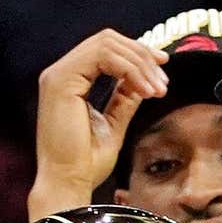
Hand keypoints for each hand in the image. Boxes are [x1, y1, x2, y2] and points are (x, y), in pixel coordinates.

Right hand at [31, 29, 169, 219]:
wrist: (69, 182)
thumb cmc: (87, 162)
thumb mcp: (114, 124)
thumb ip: (124, 98)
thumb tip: (141, 80)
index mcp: (70, 81)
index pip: (106, 49)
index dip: (137, 53)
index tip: (163, 69)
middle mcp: (60, 73)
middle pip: (108, 40)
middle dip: (142, 56)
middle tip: (163, 82)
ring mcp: (58, 75)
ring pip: (107, 45)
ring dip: (140, 64)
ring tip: (158, 90)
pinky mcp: (60, 81)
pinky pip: (102, 57)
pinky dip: (131, 69)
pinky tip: (146, 90)